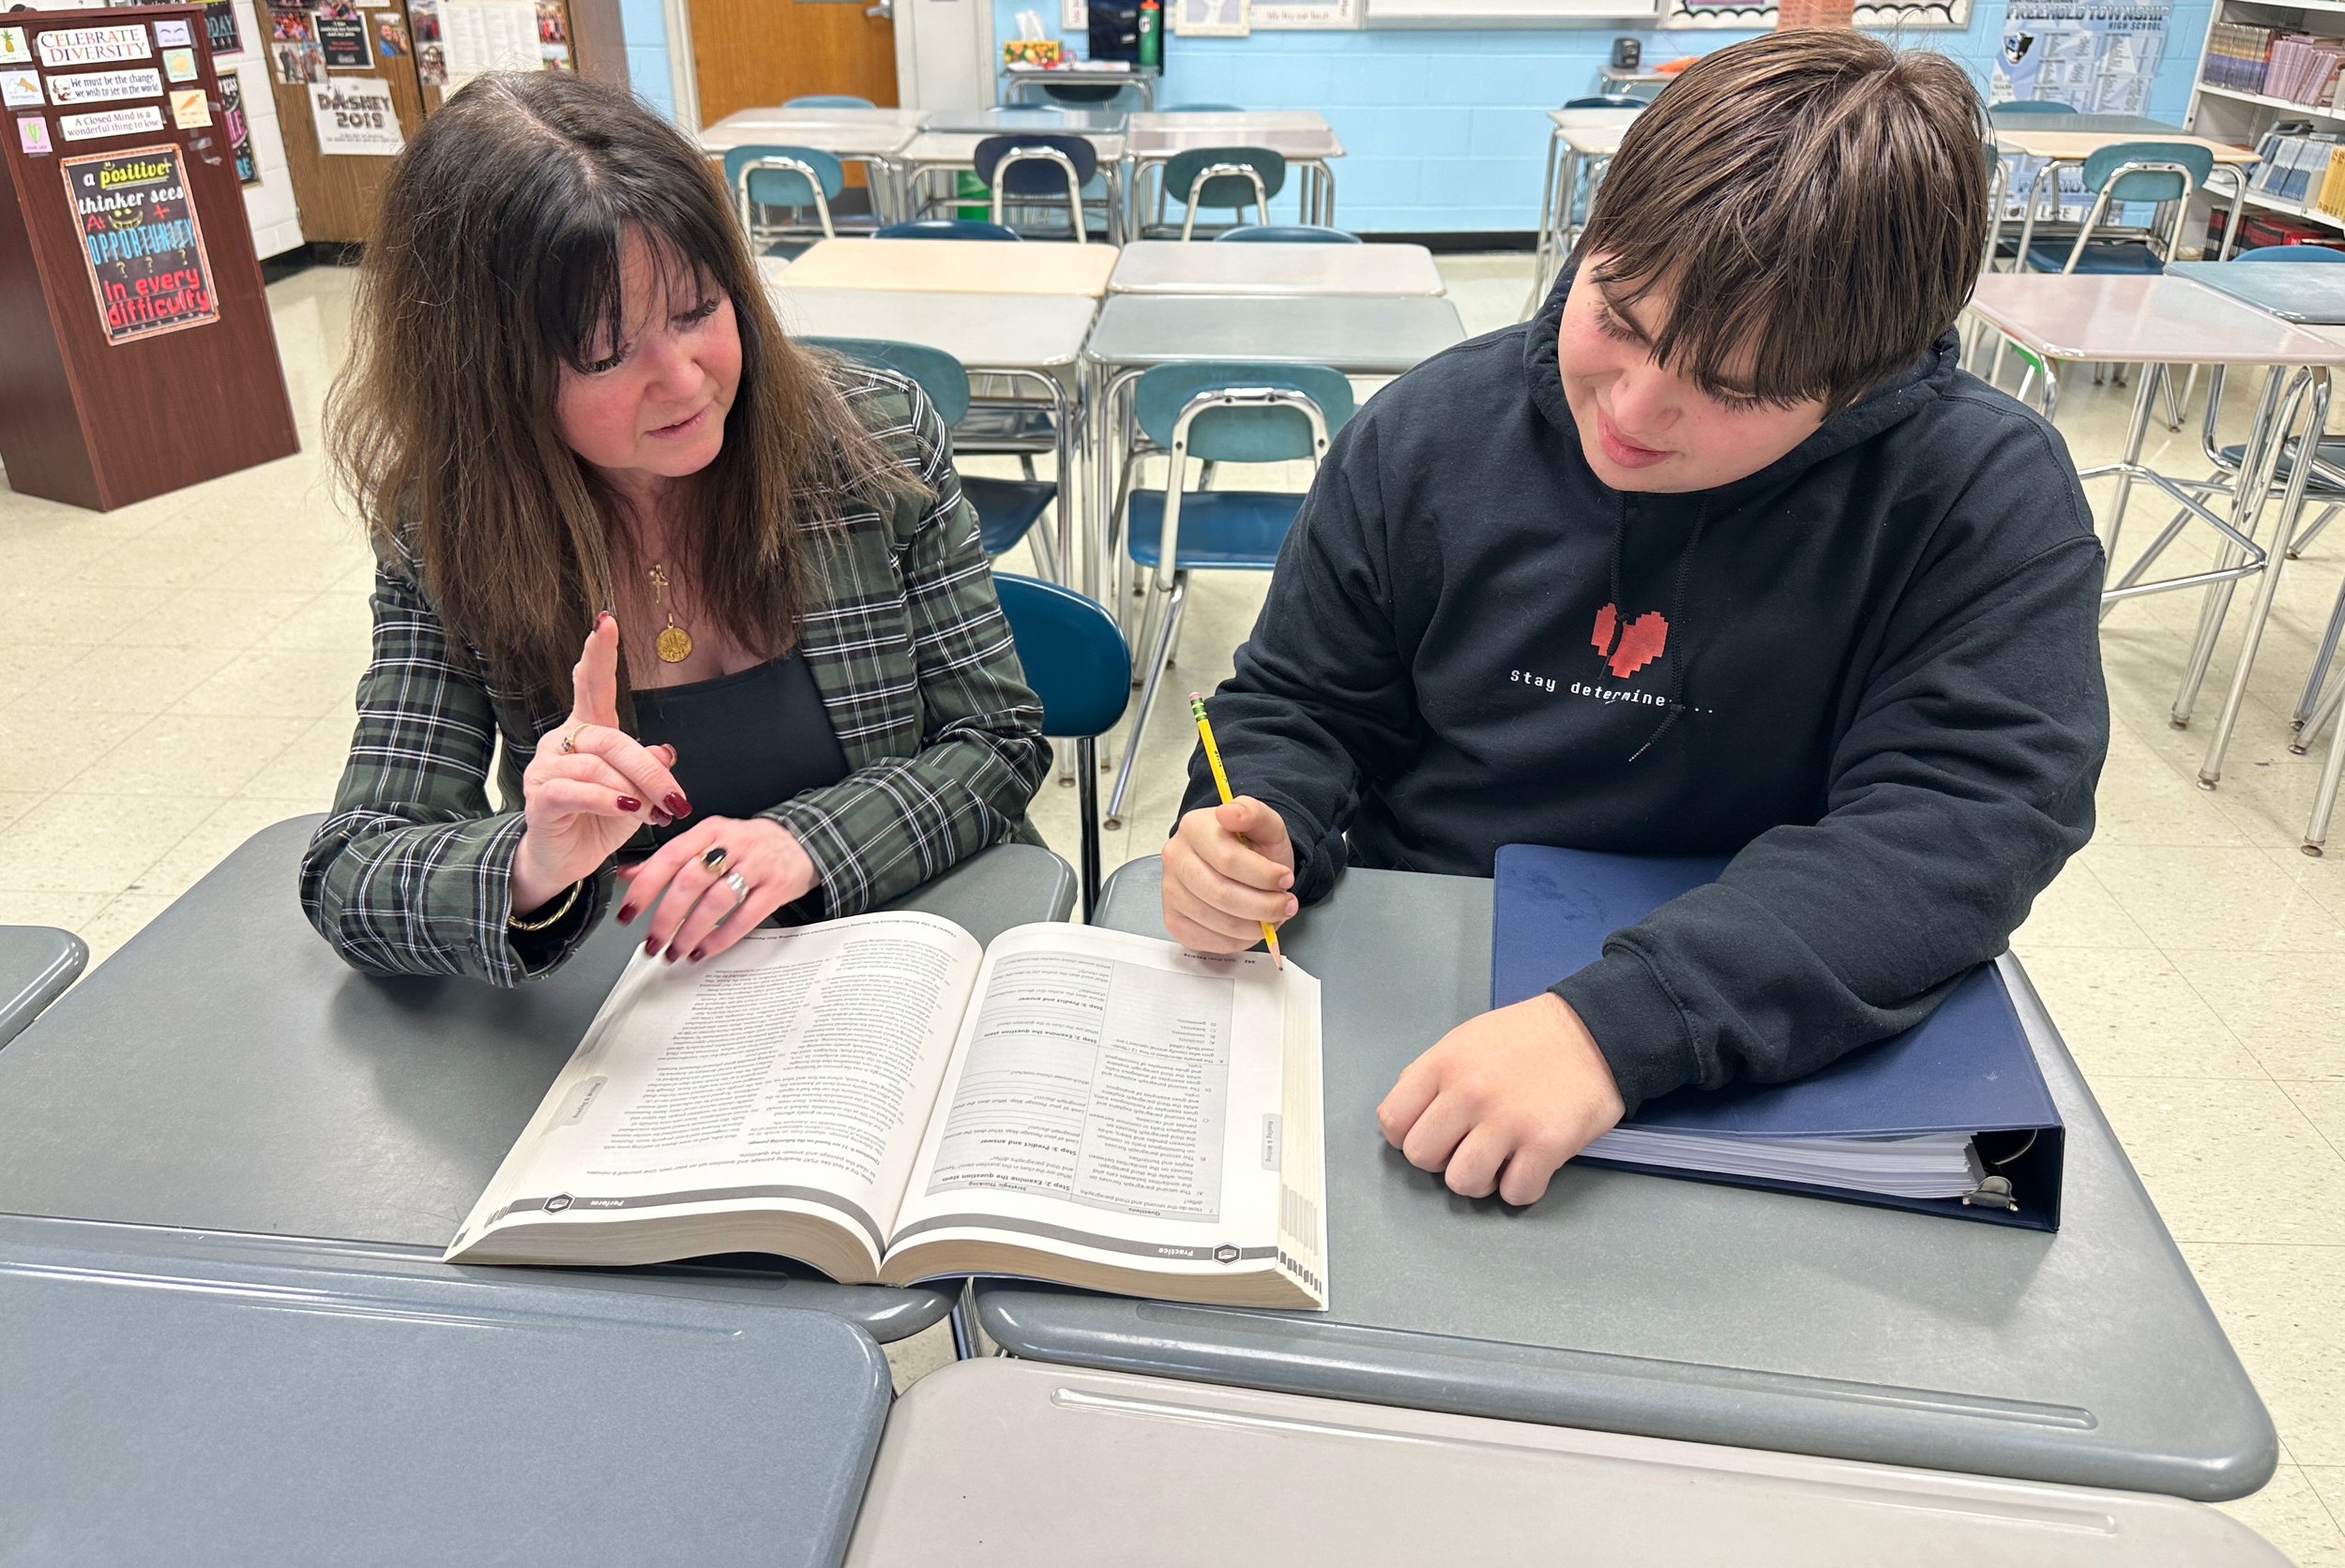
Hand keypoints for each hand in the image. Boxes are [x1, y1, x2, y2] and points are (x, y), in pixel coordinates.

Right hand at [511, 613, 689, 912]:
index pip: (591, 685)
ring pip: (598, 766)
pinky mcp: (540, 798)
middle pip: (612, 739)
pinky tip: (627, 810)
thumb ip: (648, 768)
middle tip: (677, 799)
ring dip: (634, 791)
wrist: (566, 861)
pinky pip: (577, 791)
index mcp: (587, 731)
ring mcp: (547, 769)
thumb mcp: (636, 793)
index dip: (598, 655)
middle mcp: (563, 742)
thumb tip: (666, 750)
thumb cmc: (600, 821)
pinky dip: (608, 800)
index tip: (605, 622)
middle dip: (650, 769)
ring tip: (654, 814)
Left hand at [616, 815, 816, 962]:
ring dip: (691, 931)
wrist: (801, 842)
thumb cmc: (748, 846)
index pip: (669, 856)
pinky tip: (705, 949)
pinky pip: (746, 916)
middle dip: (666, 917)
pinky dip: (722, 937)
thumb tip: (628, 875)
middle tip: (652, 941)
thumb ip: (668, 859)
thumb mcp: (708, 842)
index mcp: (709, 831)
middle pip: (691, 881)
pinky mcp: (777, 887)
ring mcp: (757, 865)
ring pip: (717, 901)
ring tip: (677, 950)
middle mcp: (732, 844)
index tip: (629, 912)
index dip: (645, 886)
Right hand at [1162, 797, 1296, 954]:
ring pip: (1217, 921)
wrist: (1240, 864)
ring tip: (1273, 916)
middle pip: (1221, 894)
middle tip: (1287, 905)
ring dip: (1254, 926)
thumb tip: (1230, 813)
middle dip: (1264, 906)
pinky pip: (1207, 941)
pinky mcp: (1173, 920)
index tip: (1287, 879)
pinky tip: (1250, 926)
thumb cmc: (1252, 846)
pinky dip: (1237, 940)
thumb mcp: (1265, 824)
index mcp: (1193, 828)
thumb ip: (1254, 813)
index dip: (1263, 876)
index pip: (1228, 860)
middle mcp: (1175, 858)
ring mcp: (1170, 891)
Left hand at [1375, 994, 1625, 1206]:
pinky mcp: (1545, 1145)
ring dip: (1481, 1180)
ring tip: (1500, 1159)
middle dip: (1443, 1160)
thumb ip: (1433, 1077)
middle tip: (1470, 1145)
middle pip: (1423, 1158)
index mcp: (1443, 1065)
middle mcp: (1468, 1094)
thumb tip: (1409, 1117)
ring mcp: (1506, 1121)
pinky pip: (1514, 1194)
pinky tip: (1530, 1164)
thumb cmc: (1529, 1037)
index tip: (1435, 1133)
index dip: (1410, 1135)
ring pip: (1463, 1184)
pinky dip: (1521, 1188)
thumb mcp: (1465, 1040)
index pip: (1394, 1122)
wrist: (1595, 1031)